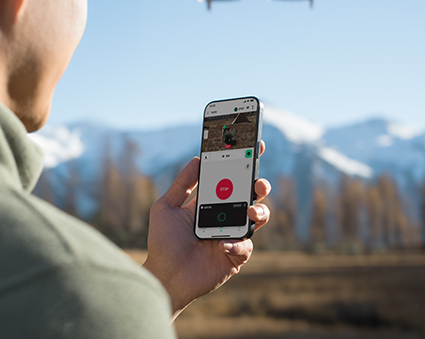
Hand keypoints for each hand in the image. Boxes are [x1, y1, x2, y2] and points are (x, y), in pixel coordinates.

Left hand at [142, 141, 270, 319]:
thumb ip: (182, 184)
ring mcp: (234, 235)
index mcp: (212, 202)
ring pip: (259, 217)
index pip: (232, 180)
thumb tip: (197, 159)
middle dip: (260, 184)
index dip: (245, 164)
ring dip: (260, 211)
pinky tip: (220, 243)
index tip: (256, 147)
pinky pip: (246, 245)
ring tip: (250, 211)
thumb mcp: (166, 207)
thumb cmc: (163, 243)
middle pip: (252, 195)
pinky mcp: (237, 256)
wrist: (165, 276)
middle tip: (258, 182)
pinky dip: (235, 243)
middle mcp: (226, 216)